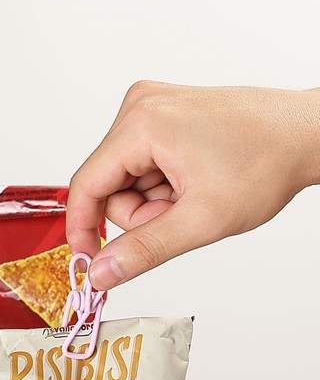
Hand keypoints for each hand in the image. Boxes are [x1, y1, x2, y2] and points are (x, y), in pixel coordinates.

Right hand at [66, 82, 319, 288]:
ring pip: (125, 178)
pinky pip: (140, 163)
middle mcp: (139, 107)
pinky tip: (193, 180)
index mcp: (141, 124)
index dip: (82, 230)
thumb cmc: (268, 161)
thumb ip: (144, 250)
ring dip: (154, 200)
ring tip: (194, 196)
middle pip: (108, 184)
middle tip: (181, 215)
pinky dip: (162, 183)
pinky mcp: (162, 113)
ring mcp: (151, 107)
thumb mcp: (202, 219)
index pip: (85, 185)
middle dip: (141, 212)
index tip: (89, 261)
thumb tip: (101, 272)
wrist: (308, 133)